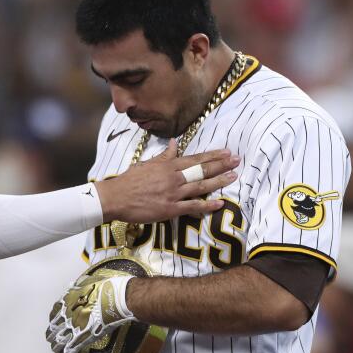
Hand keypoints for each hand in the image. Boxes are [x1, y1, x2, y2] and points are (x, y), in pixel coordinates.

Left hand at [47, 273, 136, 352]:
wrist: (114, 298)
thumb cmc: (103, 288)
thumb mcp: (86, 282)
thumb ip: (77, 287)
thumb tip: (73, 285)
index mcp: (67, 302)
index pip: (54, 313)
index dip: (52, 320)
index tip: (52, 323)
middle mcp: (67, 315)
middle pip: (54, 328)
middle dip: (52, 334)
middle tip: (50, 339)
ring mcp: (74, 327)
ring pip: (60, 340)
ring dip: (56, 346)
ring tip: (54, 350)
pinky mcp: (83, 337)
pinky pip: (73, 348)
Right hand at [94, 140, 238, 223]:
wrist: (115, 197)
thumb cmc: (129, 181)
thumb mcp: (146, 164)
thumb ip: (163, 156)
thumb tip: (174, 143)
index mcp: (167, 166)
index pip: (194, 158)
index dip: (212, 155)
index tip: (226, 151)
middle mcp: (173, 178)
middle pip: (201, 170)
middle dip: (221, 164)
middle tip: (237, 160)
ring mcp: (173, 193)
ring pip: (200, 186)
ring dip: (219, 181)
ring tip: (233, 176)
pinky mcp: (170, 209)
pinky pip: (192, 207)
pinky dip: (206, 205)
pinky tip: (219, 203)